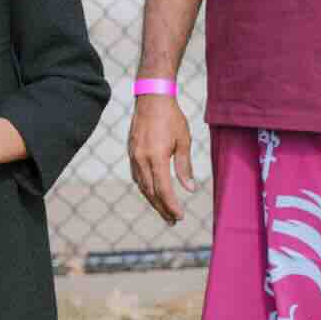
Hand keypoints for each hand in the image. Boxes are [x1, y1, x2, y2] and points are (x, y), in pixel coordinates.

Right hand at [128, 92, 196, 223]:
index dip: (171, 205)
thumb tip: (189, 188)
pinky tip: (151, 192)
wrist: (152, 98)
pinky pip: (136, 175)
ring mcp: (134, 155)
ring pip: (141, 185)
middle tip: (172, 221)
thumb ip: (184, 166)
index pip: (163, 189)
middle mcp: (141, 159)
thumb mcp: (183, 141)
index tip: (180, 216)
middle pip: (150, 191)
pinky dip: (144, 187)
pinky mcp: (131, 151)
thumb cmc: (171, 118)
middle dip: (162, 208)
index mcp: (156, 157)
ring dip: (152, 200)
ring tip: (163, 211)